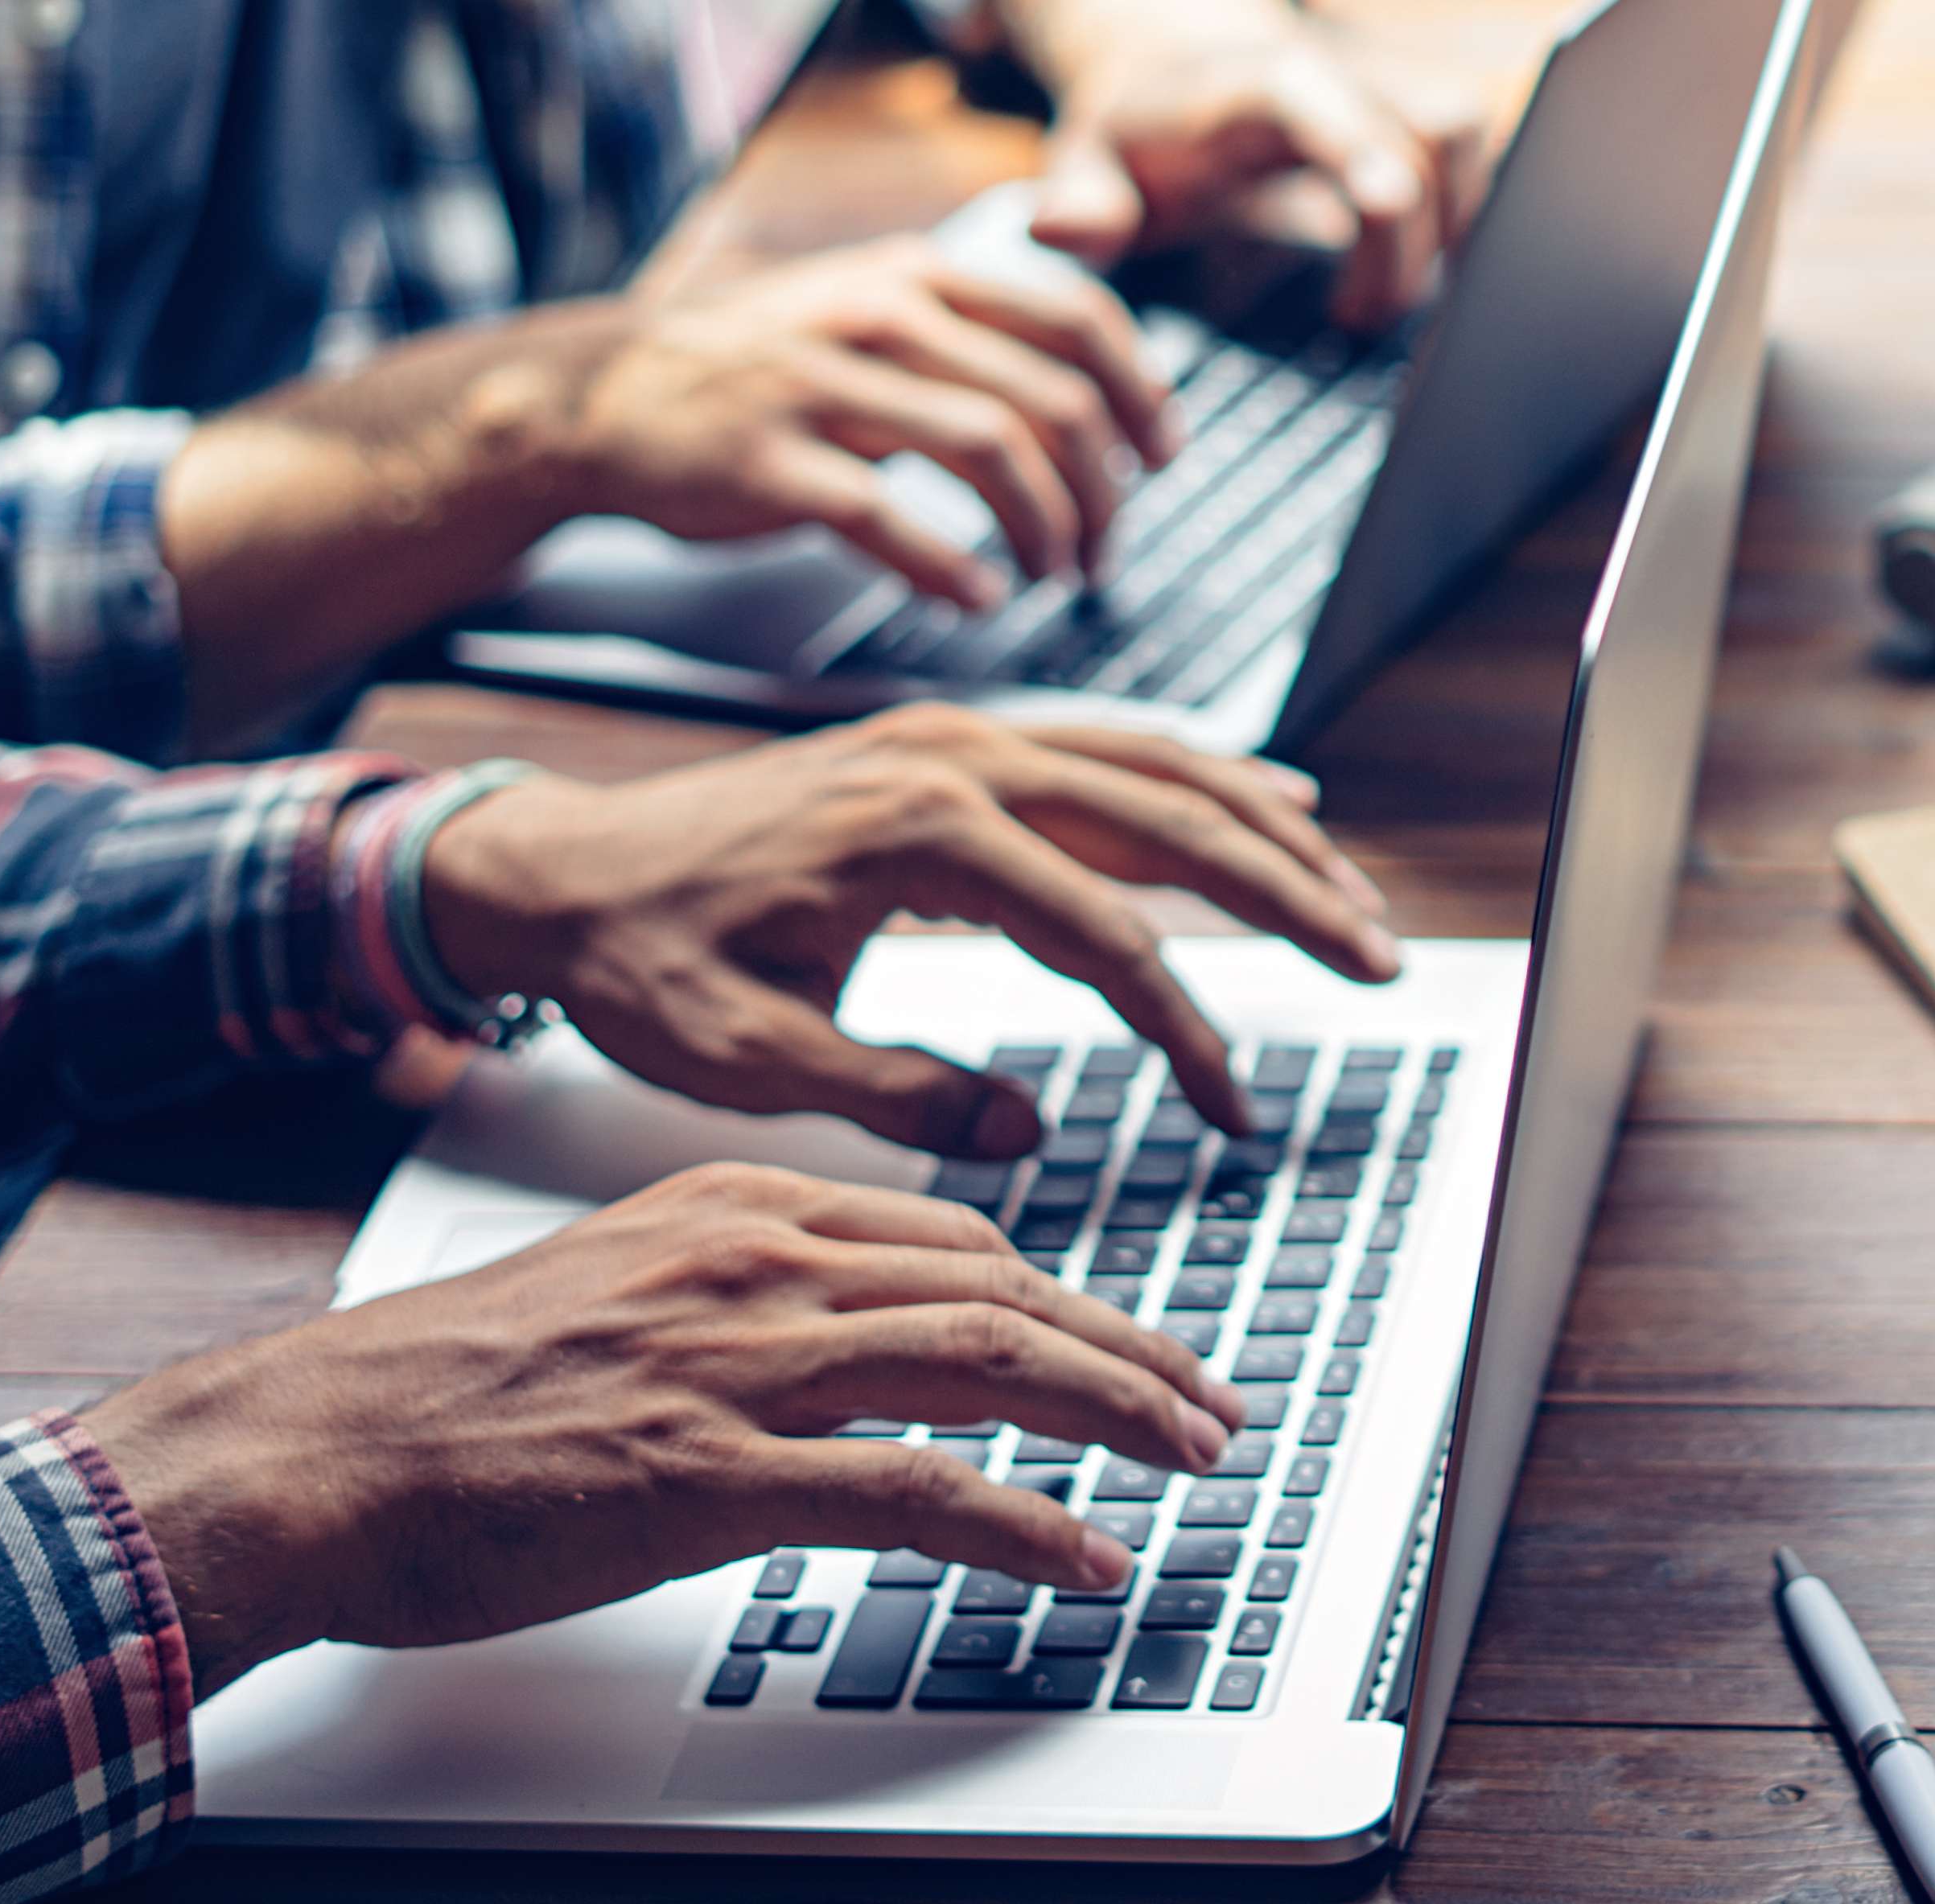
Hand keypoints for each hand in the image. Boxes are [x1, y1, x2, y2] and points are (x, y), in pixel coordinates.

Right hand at [81, 1163, 1245, 1675]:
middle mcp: (749, 1263)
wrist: (303, 1449)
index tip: (1131, 1342)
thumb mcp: (607, 1294)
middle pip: (999, 1286)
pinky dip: (1023, 1524)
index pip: (950, 1237)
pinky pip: (914, 1491)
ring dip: (1117, 1411)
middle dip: (1131, 1347)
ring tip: (1191, 1458)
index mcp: (727, 1207)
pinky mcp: (707, 1475)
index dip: (1065, 1293)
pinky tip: (1084, 1558)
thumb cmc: (435, 1392)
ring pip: (986, 1361)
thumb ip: (726, 1298)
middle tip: (1210, 1403)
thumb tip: (829, 1346)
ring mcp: (732, 1366)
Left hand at [421, 704, 1402, 1154]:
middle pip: (1169, 818)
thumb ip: (893, 1092)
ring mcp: (955, 739)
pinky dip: (1203, 779)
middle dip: (1288, 893)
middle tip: (1380, 961)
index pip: (1103, 934)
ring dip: (1266, 833)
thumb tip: (1026, 1133)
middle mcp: (950, 760)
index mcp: (912, 833)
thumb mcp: (745, 1057)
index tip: (1232, 1105)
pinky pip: (1110, 748)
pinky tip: (1270, 805)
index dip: (1185, 1028)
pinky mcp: (950, 747)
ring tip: (1353, 901)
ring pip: (1156, 769)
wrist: (554, 870)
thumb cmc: (638, 963)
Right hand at [512, 235, 1183, 603]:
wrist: (601, 395)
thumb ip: (970, 334)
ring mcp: (822, 384)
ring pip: (989, 450)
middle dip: (1103, 490)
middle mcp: (880, 314)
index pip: (1077, 316)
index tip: (1163, 456)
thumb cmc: (756, 369)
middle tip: (1108, 551)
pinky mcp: (769, 461)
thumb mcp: (867, 310)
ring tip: (1054, 577)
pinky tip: (977, 598)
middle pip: (1050, 399)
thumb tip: (1089, 387)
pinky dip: (949, 566)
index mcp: (919, 274)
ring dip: (1045, 529)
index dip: (1140, 392)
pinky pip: (885, 516)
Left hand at [1012, 0, 1492, 329]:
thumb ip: (1078, 201)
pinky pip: (1470, 145)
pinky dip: (1460, 207)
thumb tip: (1061, 233)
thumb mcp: (1083, 164)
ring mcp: (1379, 81)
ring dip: (1447, 223)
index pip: (1333, 114)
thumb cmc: (1133, 136)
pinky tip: (1418, 263)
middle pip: (1419, 143)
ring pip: (1461, 135)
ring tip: (1385, 295)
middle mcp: (1332, 70)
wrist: (1168, 70)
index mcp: (1257, 87)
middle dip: (1407, 247)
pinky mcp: (1409, 105)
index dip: (1367, 168)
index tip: (1382, 226)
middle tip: (1357, 320)